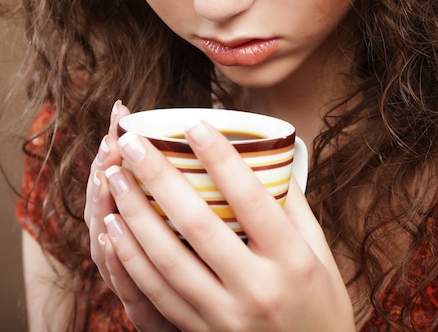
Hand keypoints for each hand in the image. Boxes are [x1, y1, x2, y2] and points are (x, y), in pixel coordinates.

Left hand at [99, 115, 354, 330]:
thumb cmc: (322, 306)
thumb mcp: (321, 254)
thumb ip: (294, 208)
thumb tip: (268, 161)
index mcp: (292, 261)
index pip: (251, 199)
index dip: (220, 158)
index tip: (194, 124)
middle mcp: (257, 288)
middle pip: (198, 224)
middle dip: (159, 178)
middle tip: (133, 143)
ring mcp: (226, 316)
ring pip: (168, 260)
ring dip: (135, 215)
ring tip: (115, 179)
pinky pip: (158, 294)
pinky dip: (132, 260)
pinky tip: (115, 230)